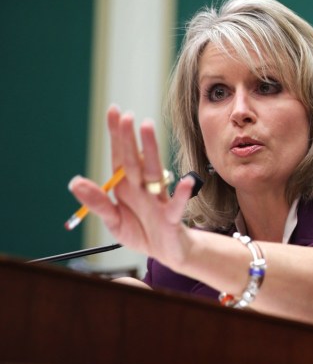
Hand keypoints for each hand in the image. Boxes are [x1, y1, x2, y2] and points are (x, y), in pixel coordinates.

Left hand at [68, 105, 197, 266]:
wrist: (166, 253)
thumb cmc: (140, 232)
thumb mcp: (113, 220)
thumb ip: (97, 202)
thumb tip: (75, 182)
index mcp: (126, 186)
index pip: (120, 155)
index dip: (117, 134)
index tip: (114, 111)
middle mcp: (142, 187)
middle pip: (134, 159)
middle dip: (129, 137)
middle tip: (127, 115)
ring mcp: (158, 200)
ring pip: (154, 172)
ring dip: (151, 150)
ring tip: (148, 129)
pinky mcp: (172, 217)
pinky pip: (176, 205)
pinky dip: (181, 194)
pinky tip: (186, 182)